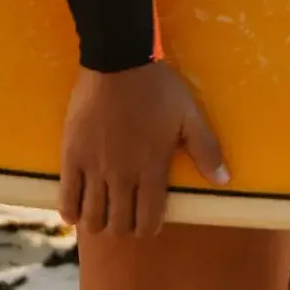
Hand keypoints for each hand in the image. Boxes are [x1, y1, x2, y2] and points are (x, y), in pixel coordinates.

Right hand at [57, 61, 228, 235]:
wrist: (118, 61)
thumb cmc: (158, 89)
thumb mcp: (190, 116)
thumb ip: (206, 150)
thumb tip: (223, 181)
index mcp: (152, 169)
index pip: (149, 219)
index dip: (148, 228)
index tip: (147, 224)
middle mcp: (122, 176)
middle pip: (119, 224)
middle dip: (123, 228)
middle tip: (124, 218)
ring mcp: (94, 168)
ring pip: (92, 217)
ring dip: (98, 223)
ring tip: (101, 216)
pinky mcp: (71, 156)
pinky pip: (66, 197)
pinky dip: (69, 212)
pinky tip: (73, 214)